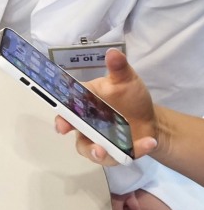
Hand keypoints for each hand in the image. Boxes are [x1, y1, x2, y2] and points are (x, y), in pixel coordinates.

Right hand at [55, 49, 159, 164]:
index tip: (61, 124)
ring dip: (96, 153)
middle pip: (72, 129)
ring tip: (104, 151)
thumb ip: (118, 68)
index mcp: (83, 101)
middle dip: (76, 137)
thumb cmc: (130, 97)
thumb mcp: (127, 80)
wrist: (149, 119)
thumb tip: (113, 52)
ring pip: (88, 149)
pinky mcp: (111, 152)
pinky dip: (133, 151)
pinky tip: (148, 143)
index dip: (60, 114)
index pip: (66, 105)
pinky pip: (115, 156)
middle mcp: (84, 121)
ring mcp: (96, 139)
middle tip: (84, 139)